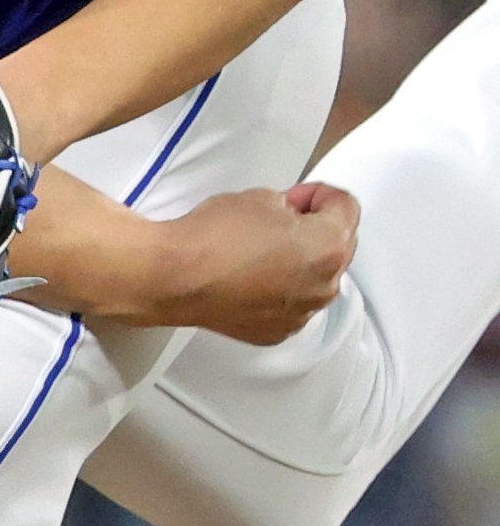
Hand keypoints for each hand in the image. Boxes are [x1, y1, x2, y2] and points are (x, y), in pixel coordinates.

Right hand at [142, 181, 359, 344]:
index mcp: (328, 247)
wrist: (178, 276)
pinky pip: (293, 303)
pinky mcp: (279, 331)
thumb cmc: (217, 234)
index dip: (320, 194)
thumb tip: (294, 218)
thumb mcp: (261, 196)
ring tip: (262, 250)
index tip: (298, 196)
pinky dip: (281, 289)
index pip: (346, 208)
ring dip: (301, 262)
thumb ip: (292, 206)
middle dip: (316, 229)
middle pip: (338, 247)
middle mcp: (325, 286)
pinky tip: (251, 277)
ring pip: (316, 279)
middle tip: (280, 219)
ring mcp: (303, 313)